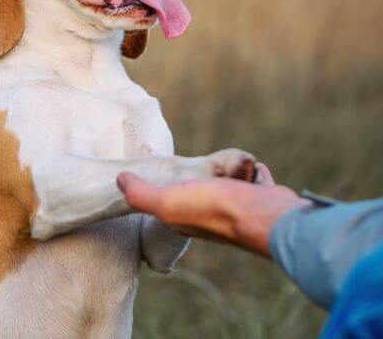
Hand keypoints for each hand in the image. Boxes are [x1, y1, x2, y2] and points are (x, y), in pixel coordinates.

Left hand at [117, 163, 309, 256]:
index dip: (165, 191)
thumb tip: (119, 179)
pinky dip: (254, 173)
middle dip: (202, 178)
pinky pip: (256, 181)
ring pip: (231, 184)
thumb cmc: (214, 208)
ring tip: (226, 163)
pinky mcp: (262, 198)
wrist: (263, 215)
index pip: (172, 203)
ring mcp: (240, 207)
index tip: (162, 176)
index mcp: (187, 217)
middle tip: (199, 166)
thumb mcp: (167, 201)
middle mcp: (213, 216)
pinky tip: (252, 167)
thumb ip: (141, 194)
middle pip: (204, 191)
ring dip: (230, 172)